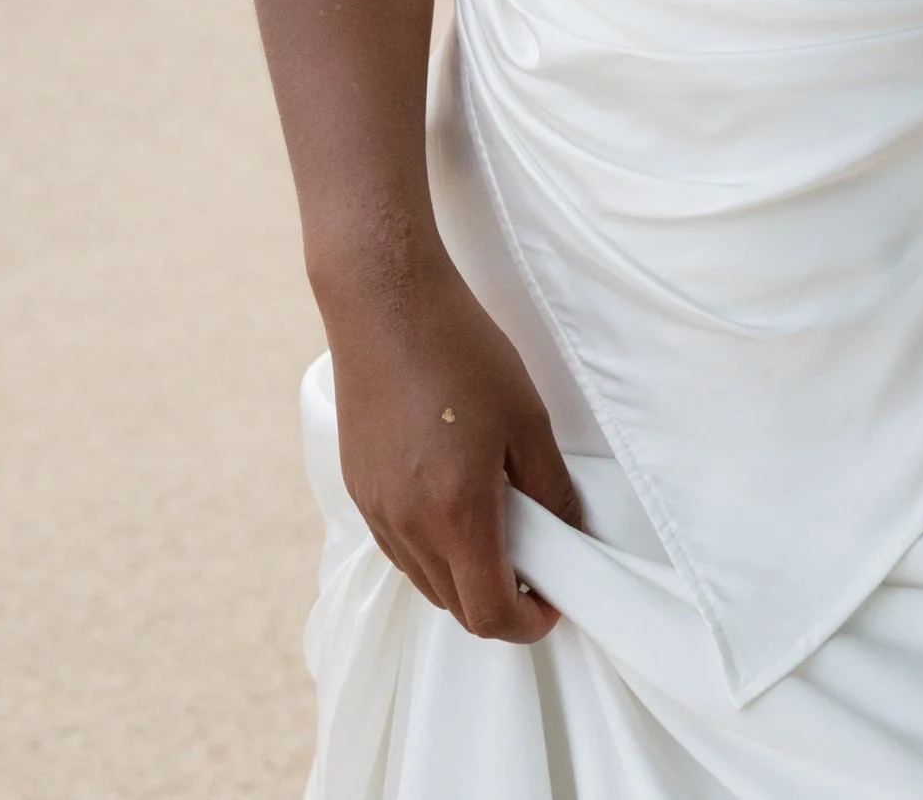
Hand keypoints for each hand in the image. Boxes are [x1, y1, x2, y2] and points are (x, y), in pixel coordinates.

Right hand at [328, 251, 581, 641]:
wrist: (383, 300)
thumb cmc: (459, 349)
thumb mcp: (526, 416)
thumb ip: (549, 487)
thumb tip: (565, 532)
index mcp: (456, 513)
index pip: (488, 614)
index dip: (527, 622)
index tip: (552, 601)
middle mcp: (407, 525)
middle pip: (455, 606)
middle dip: (498, 601)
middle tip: (533, 562)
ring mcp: (375, 509)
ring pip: (424, 580)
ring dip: (462, 576)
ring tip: (496, 527)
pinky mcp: (357, 488)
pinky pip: (397, 547)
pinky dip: (430, 549)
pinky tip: (452, 503)